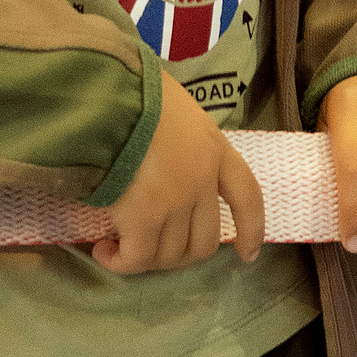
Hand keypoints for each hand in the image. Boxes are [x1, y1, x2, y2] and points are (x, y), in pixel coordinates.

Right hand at [93, 73, 264, 273]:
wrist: (108, 96)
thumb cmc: (137, 93)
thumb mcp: (178, 110)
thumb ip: (184, 142)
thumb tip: (165, 163)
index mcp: (216, 149)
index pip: (247, 197)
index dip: (252, 230)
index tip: (248, 254)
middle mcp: (203, 179)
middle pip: (204, 241)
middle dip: (178, 255)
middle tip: (150, 248)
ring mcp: (176, 201)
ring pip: (171, 255)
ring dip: (146, 260)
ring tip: (118, 247)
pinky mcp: (144, 217)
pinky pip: (138, 258)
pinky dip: (121, 262)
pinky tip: (104, 251)